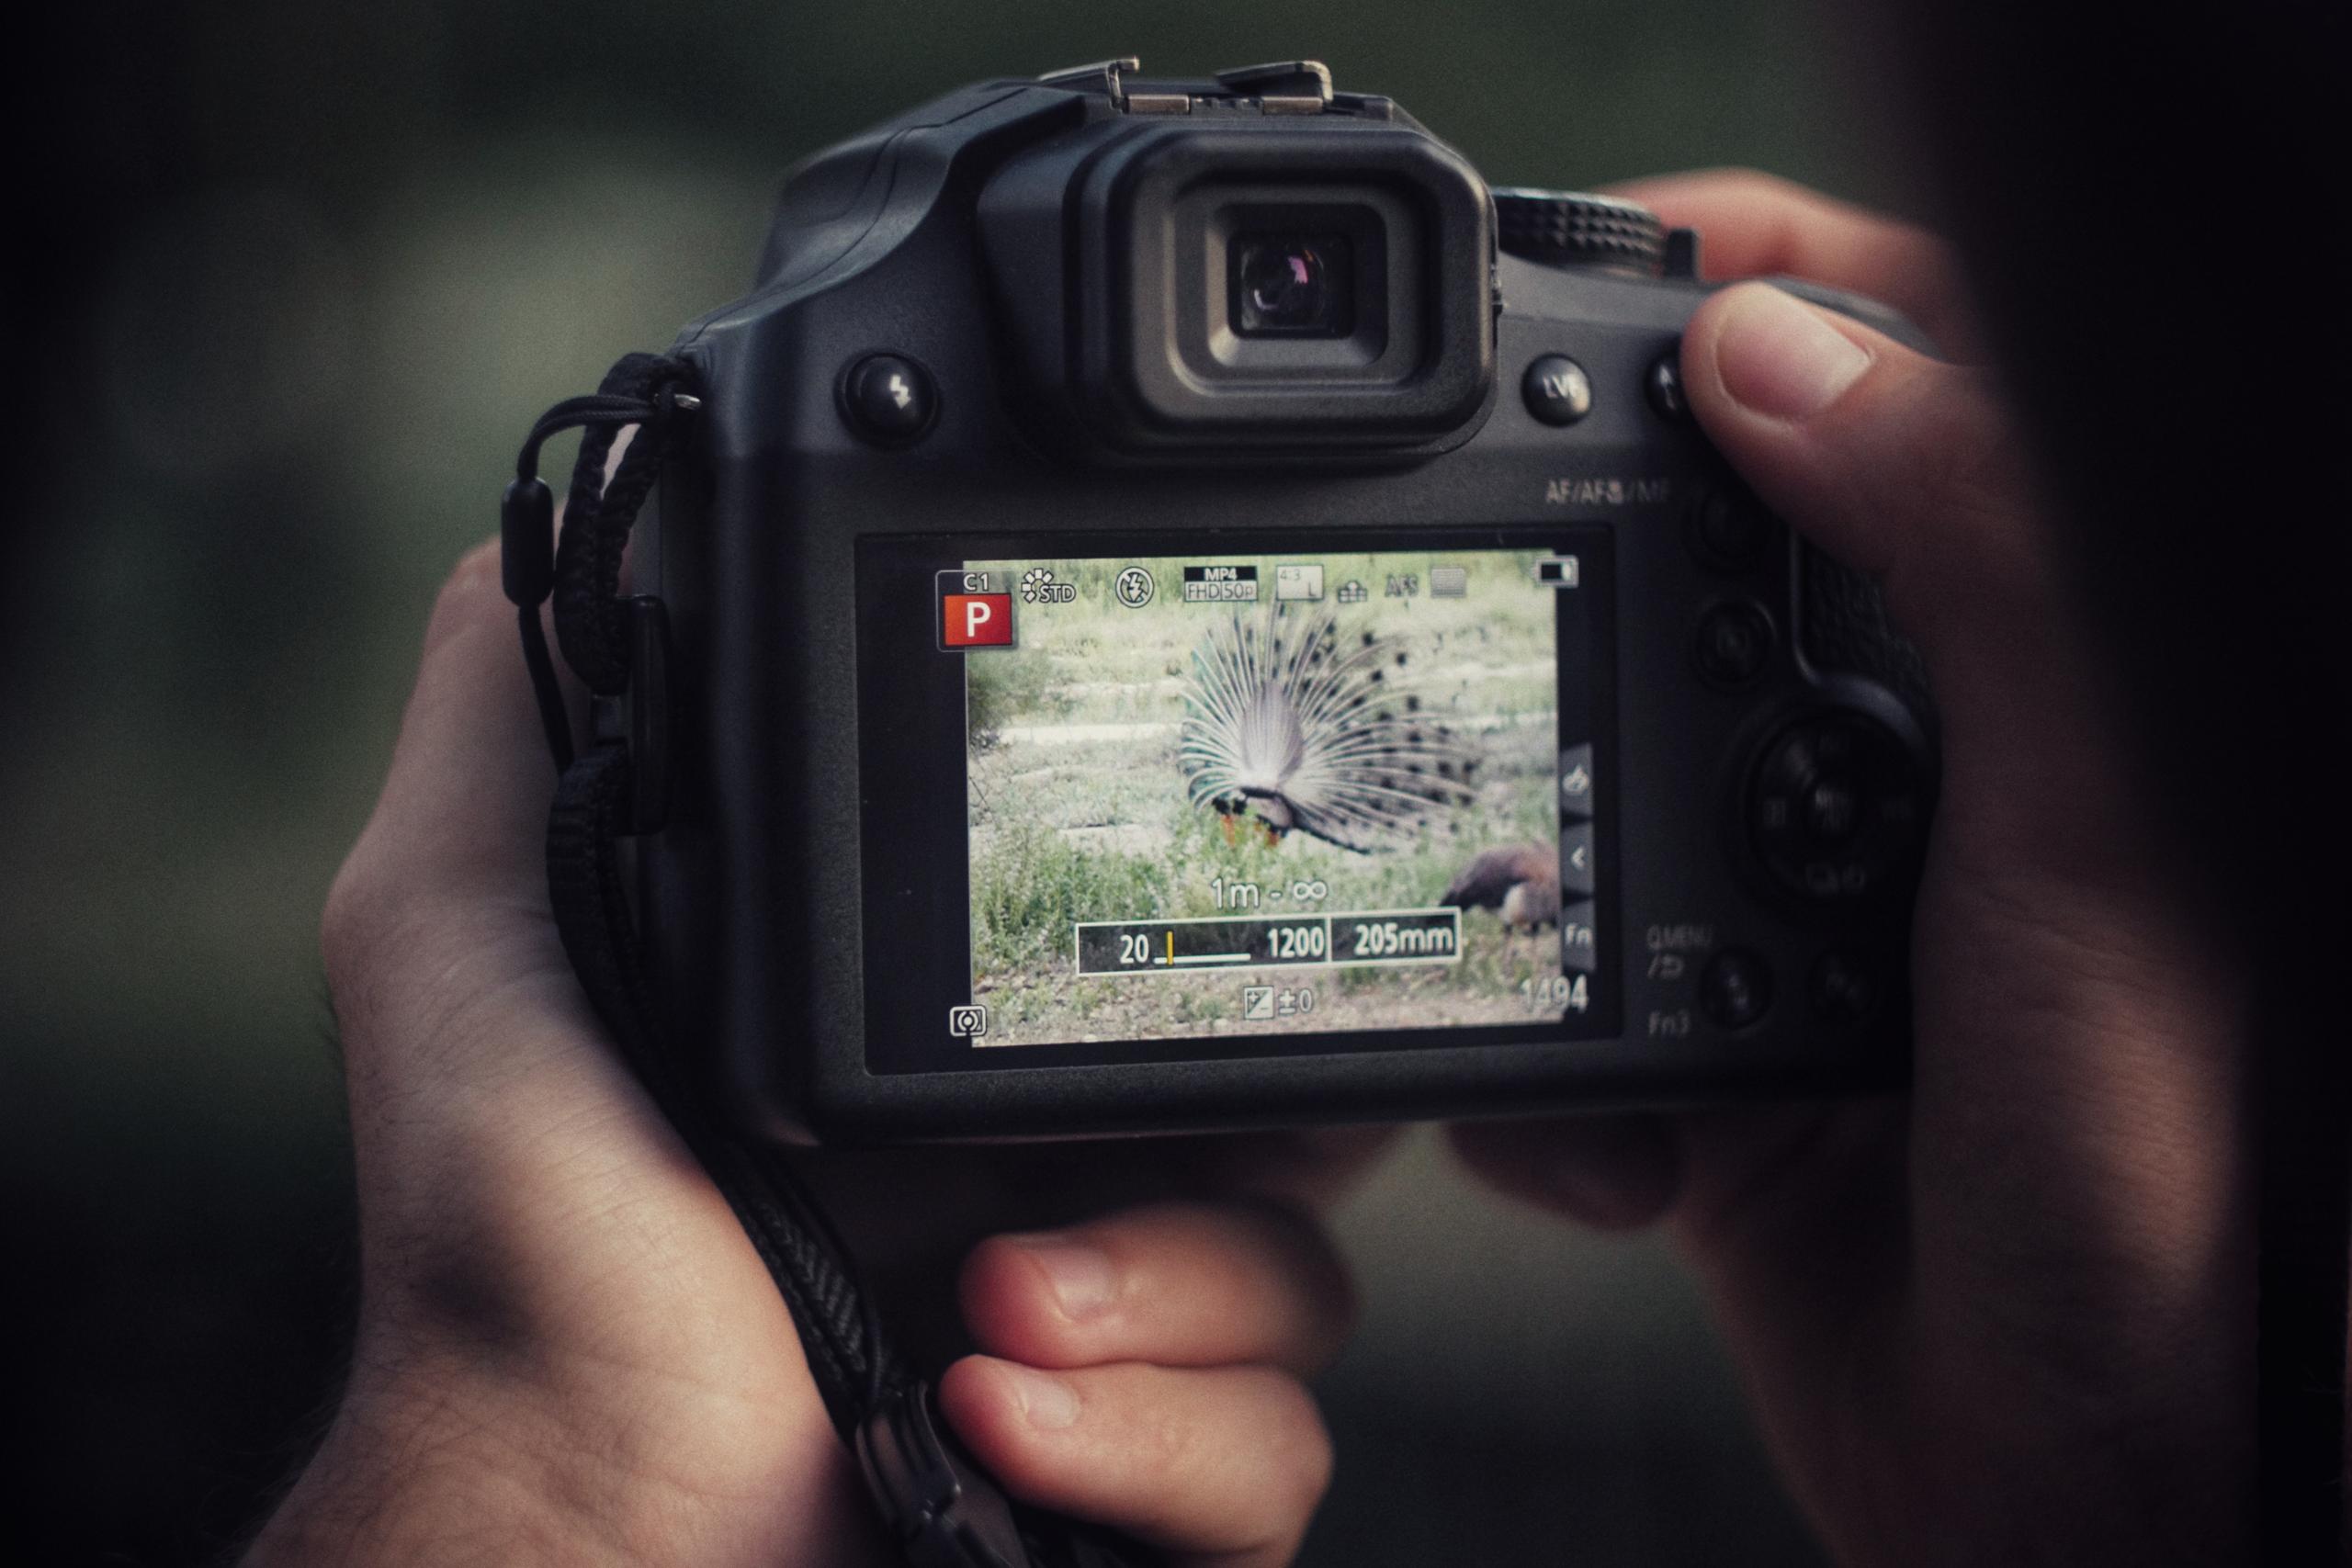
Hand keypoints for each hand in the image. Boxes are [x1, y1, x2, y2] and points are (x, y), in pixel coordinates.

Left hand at [246, 543, 1371, 1566]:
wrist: (571, 1523)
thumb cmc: (509, 1250)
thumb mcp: (467, 926)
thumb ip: (517, 715)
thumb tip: (583, 518)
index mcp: (947, 1037)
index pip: (1156, 935)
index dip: (1202, 920)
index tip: (1171, 914)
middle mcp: (1050, 1164)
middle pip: (1282, 1093)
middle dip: (1232, 1126)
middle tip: (1088, 1160)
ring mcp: (1110, 1322)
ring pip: (1311, 1273)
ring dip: (1166, 1294)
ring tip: (986, 1308)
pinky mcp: (1139, 1468)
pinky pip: (1278, 1447)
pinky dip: (1163, 1438)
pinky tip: (997, 1412)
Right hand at [1453, 172, 2249, 1565]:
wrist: (2069, 1488)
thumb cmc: (2157, 1183)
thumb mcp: (2094, 825)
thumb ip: (1978, 549)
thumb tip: (1777, 349)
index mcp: (2030, 661)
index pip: (1906, 380)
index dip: (1764, 289)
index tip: (1611, 272)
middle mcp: (1916, 756)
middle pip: (1706, 550)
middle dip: (1572, 572)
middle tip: (1458, 571)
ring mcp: (1799, 896)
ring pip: (1591, 764)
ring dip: (1524, 861)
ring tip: (1514, 926)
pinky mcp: (1703, 1032)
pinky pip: (1548, 970)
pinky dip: (1525, 1053)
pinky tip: (1610, 1138)